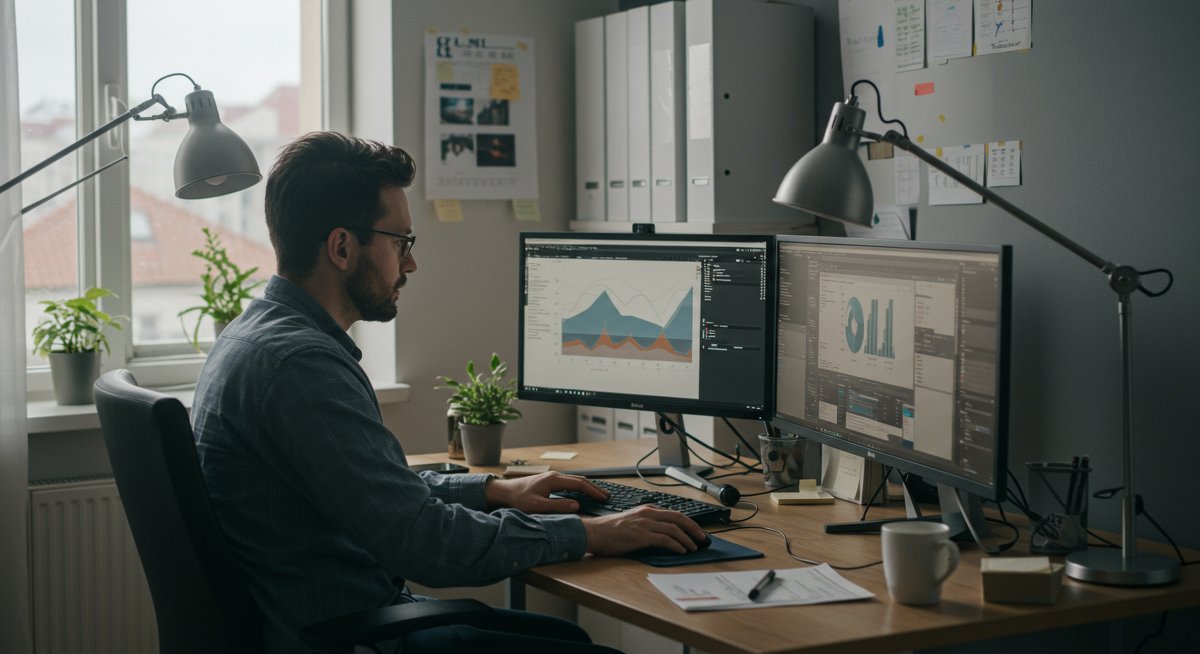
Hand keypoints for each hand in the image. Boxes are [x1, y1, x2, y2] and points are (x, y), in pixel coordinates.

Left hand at [484, 471, 606, 513]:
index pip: (580, 484)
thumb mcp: (538, 507)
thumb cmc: (518, 500)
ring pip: (575, 481)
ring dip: (587, 488)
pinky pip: (569, 484)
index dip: (593, 491)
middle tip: (607, 496)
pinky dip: (579, 488)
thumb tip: (577, 505)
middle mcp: (555, 477)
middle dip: (594, 488)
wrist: (503, 493)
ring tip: (598, 494)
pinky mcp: (548, 483)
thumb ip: (558, 506)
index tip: (604, 498)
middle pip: (580, 481)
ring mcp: (551, 479)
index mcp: (554, 480)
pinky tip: (581, 494)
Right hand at [582, 505, 707, 555]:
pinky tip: (682, 551)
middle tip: (703, 538)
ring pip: (674, 528)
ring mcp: (645, 524)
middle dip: (694, 528)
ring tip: (694, 547)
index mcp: (646, 509)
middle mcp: (648, 514)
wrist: (594, 533)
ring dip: (688, 539)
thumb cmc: (609, 531)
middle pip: (679, 517)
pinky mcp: (641, 535)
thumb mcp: (631, 521)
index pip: (673, 513)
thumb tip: (662, 533)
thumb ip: (646, 523)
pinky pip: (665, 539)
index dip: (688, 522)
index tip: (696, 531)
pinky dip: (677, 545)